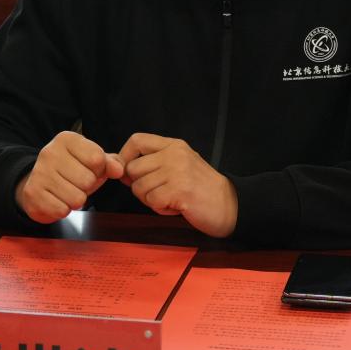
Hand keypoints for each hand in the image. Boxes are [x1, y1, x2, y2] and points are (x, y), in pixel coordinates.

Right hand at [15, 131, 123, 223]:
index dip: (99, 170)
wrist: (41, 185)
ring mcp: (39, 172)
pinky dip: (64, 209)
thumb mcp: (93, 162)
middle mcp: (50, 152)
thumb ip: (110, 163)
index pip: (97, 159)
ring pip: (77, 198)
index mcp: (67, 139)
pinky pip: (62, 210)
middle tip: (77, 183)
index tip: (89, 169)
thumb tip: (118, 170)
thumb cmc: (72, 171)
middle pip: (88, 180)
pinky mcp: (33, 193)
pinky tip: (58, 200)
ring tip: (68, 192)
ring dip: (77, 200)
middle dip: (88, 187)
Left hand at [118, 133, 237, 236]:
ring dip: (151, 200)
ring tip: (171, 199)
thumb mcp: (179, 166)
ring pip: (139, 187)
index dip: (124, 157)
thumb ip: (153, 163)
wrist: (230, 205)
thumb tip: (120, 169)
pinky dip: (161, 209)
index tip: (128, 174)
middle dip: (139, 186)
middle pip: (133, 168)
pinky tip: (177, 206)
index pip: (137, 140)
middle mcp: (174, 154)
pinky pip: (152, 201)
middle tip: (158, 193)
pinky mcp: (179, 190)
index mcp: (174, 146)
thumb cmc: (202, 189)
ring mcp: (177, 171)